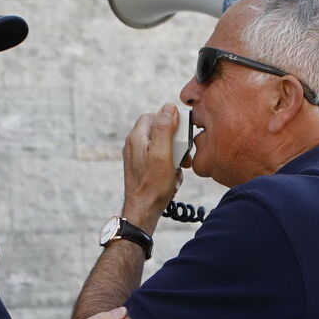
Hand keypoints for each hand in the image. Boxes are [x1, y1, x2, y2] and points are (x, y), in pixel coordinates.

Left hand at [122, 103, 181, 233]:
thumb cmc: (153, 184)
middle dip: (175, 144)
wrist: (143, 211)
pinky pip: (160, 162)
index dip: (170, 121)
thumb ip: (165, 128)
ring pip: (162, 149)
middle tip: (184, 156)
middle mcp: (134, 145)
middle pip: (160, 133)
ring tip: (178, 171)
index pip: (154, 115)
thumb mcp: (163, 153)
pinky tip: (172, 180)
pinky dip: (169, 169)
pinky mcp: (142, 170)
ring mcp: (137, 158)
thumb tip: (168, 107)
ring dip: (175, 159)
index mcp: (137, 137)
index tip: (182, 133)